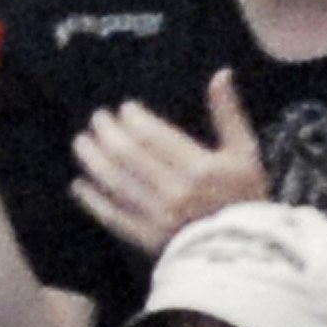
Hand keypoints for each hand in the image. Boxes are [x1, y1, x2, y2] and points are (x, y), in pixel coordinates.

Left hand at [71, 69, 266, 255]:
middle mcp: (176, 191)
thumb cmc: (246, 197)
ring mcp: (159, 217)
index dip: (132, 119)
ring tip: (82, 143)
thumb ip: (228, 113)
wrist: (246, 253)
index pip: (153, 136)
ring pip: (115, 183)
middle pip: (128, 156)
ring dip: (93, 160)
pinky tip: (79, 185)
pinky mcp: (147, 239)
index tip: (124, 109)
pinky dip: (93, 200)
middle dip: (107, 133)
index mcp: (200, 167)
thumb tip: (221, 73)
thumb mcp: (245, 153)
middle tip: (97, 119)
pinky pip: (113, 216)